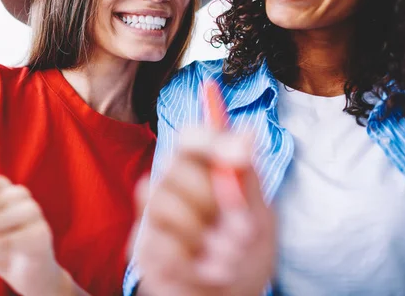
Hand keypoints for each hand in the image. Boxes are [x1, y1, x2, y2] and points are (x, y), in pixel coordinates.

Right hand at [136, 128, 275, 295]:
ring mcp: (153, 219)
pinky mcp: (144, 250)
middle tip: (244, 231)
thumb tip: (247, 132)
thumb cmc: (245, 254)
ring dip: (203, 235)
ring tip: (229, 258)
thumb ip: (248, 177)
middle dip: (213, 199)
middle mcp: (170, 189)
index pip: (189, 139)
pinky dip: (193, 263)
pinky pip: (161, 244)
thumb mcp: (260, 214)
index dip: (209, 140)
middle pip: (175, 168)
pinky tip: (210, 272)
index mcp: (198, 174)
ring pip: (162, 203)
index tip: (240, 153)